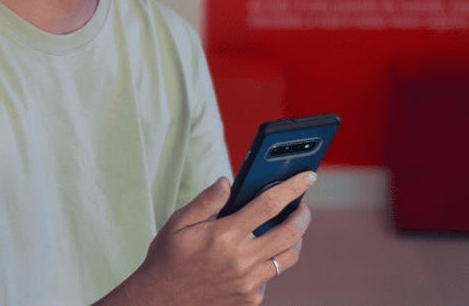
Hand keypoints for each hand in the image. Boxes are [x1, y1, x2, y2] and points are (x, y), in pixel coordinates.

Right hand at [101, 171, 314, 305]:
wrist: (161, 301)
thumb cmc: (168, 257)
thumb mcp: (178, 223)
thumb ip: (206, 201)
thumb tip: (228, 182)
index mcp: (225, 236)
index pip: (269, 205)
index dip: (292, 188)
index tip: (307, 176)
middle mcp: (242, 260)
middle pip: (289, 234)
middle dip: (302, 215)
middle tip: (303, 205)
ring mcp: (249, 284)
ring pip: (288, 258)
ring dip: (294, 239)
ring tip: (290, 227)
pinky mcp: (250, 300)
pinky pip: (271, 277)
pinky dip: (271, 262)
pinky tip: (259, 254)